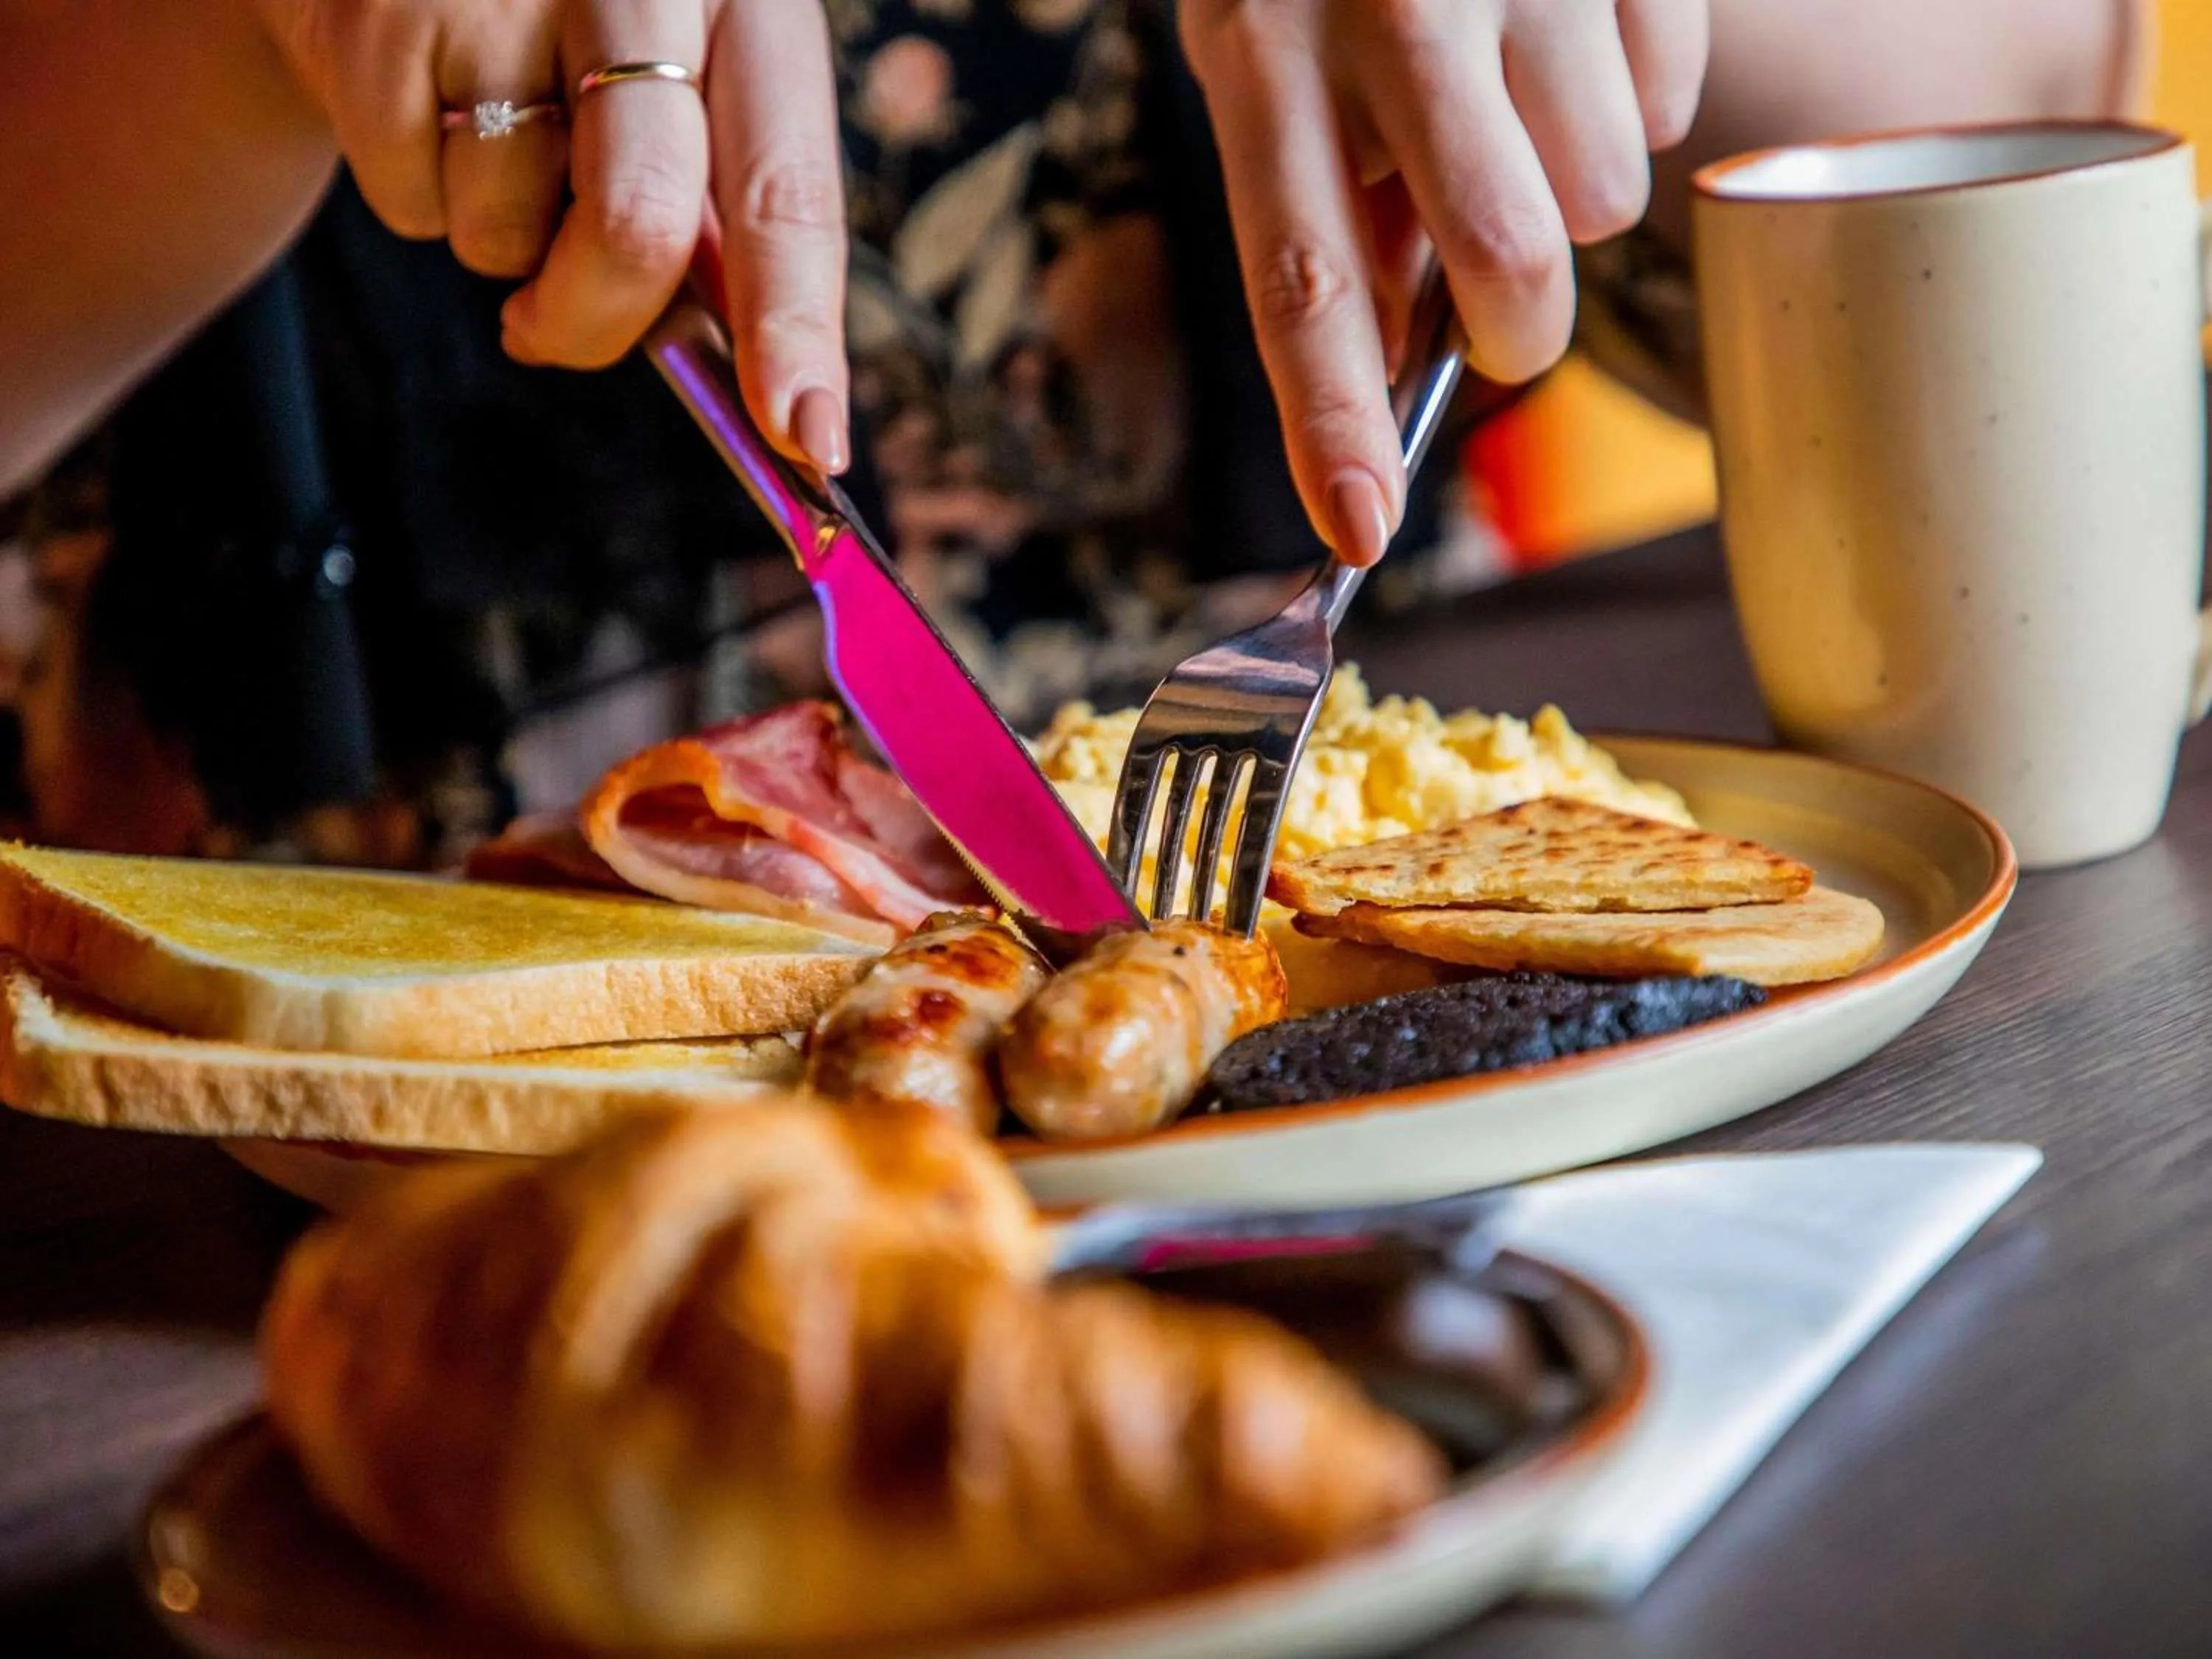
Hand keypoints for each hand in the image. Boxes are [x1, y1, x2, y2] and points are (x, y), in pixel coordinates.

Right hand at [250, 0, 849, 472]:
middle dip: (601, 323)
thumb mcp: (673, 92)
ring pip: (508, 230)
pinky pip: (410, 201)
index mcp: (745, 0)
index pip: (786, 193)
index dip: (796, 332)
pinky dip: (417, 198)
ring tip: (487, 145)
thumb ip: (713, 220)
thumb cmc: (562, 38)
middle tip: (555, 333)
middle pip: (639, 225)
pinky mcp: (378, 17)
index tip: (810, 441)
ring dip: (499, 243)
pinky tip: (421, 114)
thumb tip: (749, 394)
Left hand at [1179, 0, 1707, 563]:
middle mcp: (1390, 3)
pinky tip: (1566, 32)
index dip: (1333, 417)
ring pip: (1607, 197)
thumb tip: (1397, 372)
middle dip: (1524, 327)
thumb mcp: (1274, 59)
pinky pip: (1670, 100)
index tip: (1358, 529)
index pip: (1298, 277)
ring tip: (1517, 101)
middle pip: (1511, 261)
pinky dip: (1625, 97)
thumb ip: (1334, 215)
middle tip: (1509, 314)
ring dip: (1572, 191)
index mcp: (1264, 51)